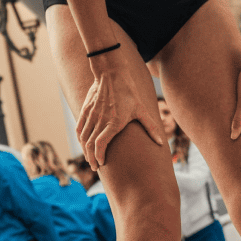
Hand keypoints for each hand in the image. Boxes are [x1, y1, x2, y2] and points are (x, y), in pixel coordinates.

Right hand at [77, 52, 164, 170]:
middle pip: (89, 144)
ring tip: (89, 158)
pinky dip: (80, 139)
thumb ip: (150, 127)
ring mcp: (91, 115)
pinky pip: (79, 128)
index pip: (100, 144)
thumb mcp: (141, 109)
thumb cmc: (128, 92)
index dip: (99, 156)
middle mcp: (100, 120)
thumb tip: (161, 142)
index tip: (101, 163)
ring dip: (85, 150)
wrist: (111, 73)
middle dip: (91, 158)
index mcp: (113, 122)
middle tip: (95, 166)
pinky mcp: (85, 110)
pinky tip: (83, 144)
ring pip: (83, 138)